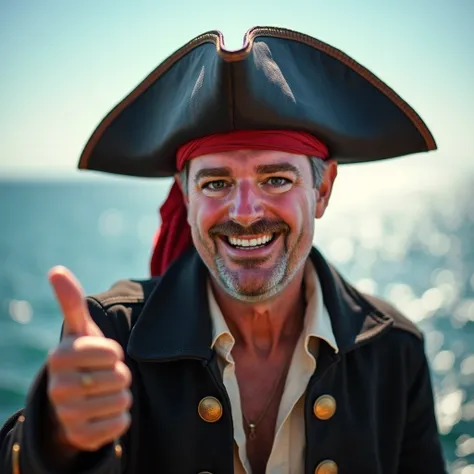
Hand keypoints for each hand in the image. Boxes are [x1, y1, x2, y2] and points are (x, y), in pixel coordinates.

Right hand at [46, 266, 131, 451]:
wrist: (72, 400)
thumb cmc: (83, 357)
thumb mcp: (79, 329)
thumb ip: (71, 301)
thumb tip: (56, 270)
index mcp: (59, 356)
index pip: (112, 352)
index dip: (114, 353)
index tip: (101, 355)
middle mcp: (57, 387)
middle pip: (119, 377)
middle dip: (118, 374)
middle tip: (102, 376)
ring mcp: (67, 415)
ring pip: (121, 400)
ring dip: (120, 395)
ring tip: (103, 392)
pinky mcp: (81, 437)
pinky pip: (119, 424)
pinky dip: (119, 417)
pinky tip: (103, 412)